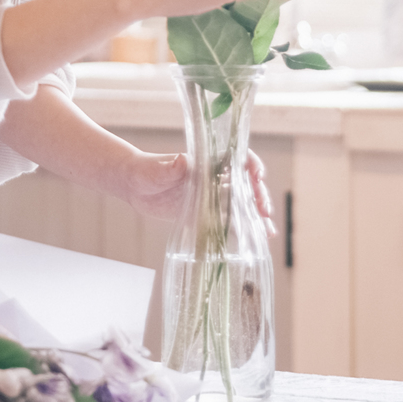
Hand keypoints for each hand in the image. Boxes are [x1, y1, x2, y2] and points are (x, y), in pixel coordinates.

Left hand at [115, 148, 276, 236]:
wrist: (134, 186)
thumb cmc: (145, 171)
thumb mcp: (156, 170)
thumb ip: (169, 167)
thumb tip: (181, 161)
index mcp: (207, 163)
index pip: (238, 159)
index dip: (251, 166)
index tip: (257, 177)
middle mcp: (214, 178)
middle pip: (245, 185)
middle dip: (259, 196)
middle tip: (264, 211)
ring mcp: (212, 197)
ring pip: (241, 205)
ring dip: (256, 217)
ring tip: (268, 232)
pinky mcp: (205, 214)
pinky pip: (228, 222)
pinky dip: (242, 231)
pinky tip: (254, 242)